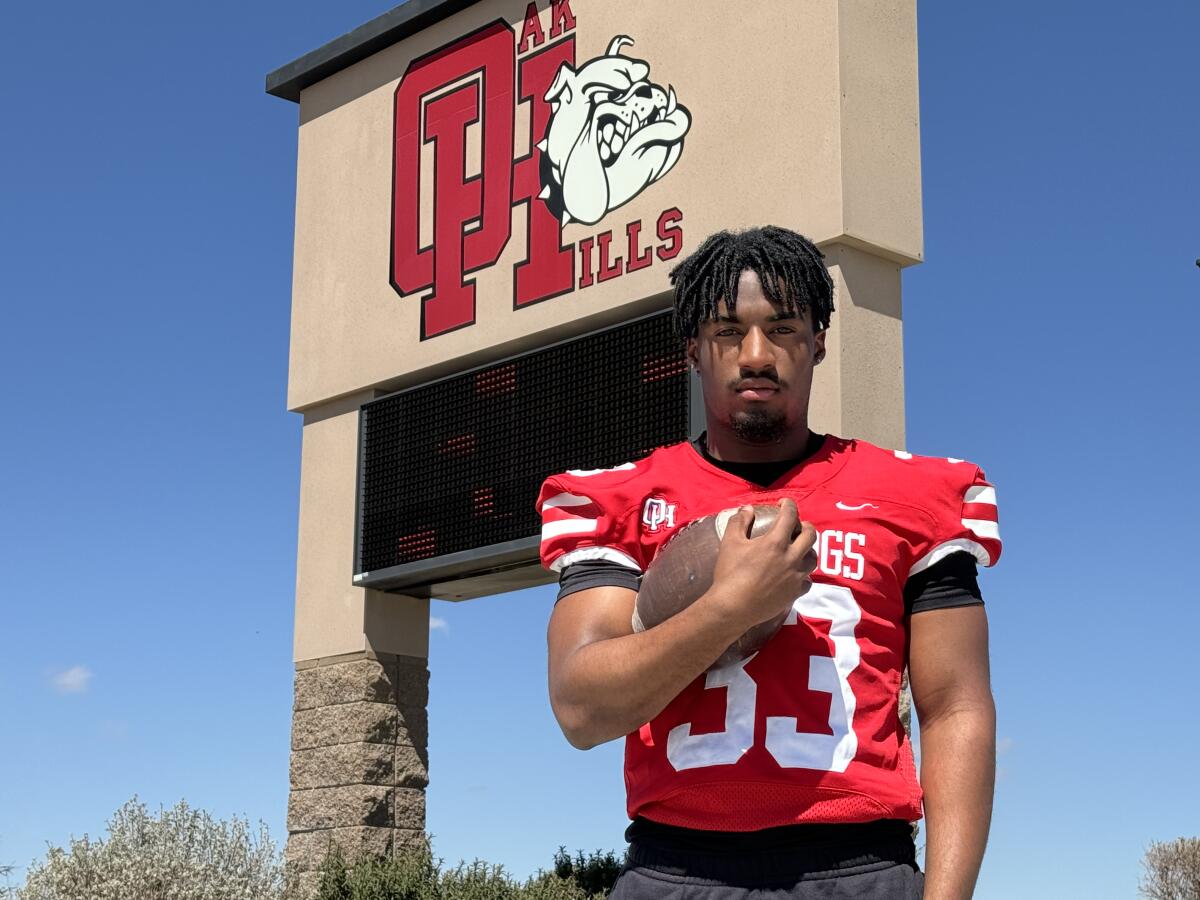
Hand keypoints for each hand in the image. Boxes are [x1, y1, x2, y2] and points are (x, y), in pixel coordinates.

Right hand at [706, 499, 817, 631]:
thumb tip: (747, 509)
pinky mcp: (795, 593)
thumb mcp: (730, 543)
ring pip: (813, 558)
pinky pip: (807, 581)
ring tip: (798, 549)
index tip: (783, 504)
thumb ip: (739, 522)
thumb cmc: (730, 573)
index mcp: (775, 542)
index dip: (789, 505)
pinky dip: (803, 575)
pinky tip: (795, 574)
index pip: (790, 515)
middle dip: (805, 525)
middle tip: (795, 526)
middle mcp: (791, 557)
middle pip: (811, 535)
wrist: (733, 607)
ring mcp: (796, 577)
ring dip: (807, 550)